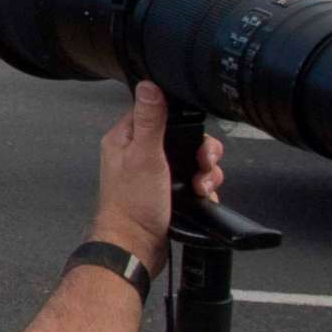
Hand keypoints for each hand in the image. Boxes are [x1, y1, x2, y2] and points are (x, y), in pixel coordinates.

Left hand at [91, 81, 223, 273]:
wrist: (136, 247)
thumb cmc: (132, 205)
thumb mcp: (144, 155)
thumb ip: (150, 119)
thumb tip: (149, 85)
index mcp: (125, 139)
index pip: (156, 112)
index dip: (180, 119)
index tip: (192, 133)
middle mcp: (138, 154)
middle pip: (182, 137)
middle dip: (201, 150)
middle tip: (204, 163)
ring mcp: (154, 174)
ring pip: (192, 160)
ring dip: (206, 171)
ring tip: (202, 185)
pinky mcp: (168, 192)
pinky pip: (195, 181)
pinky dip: (204, 187)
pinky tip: (203, 195)